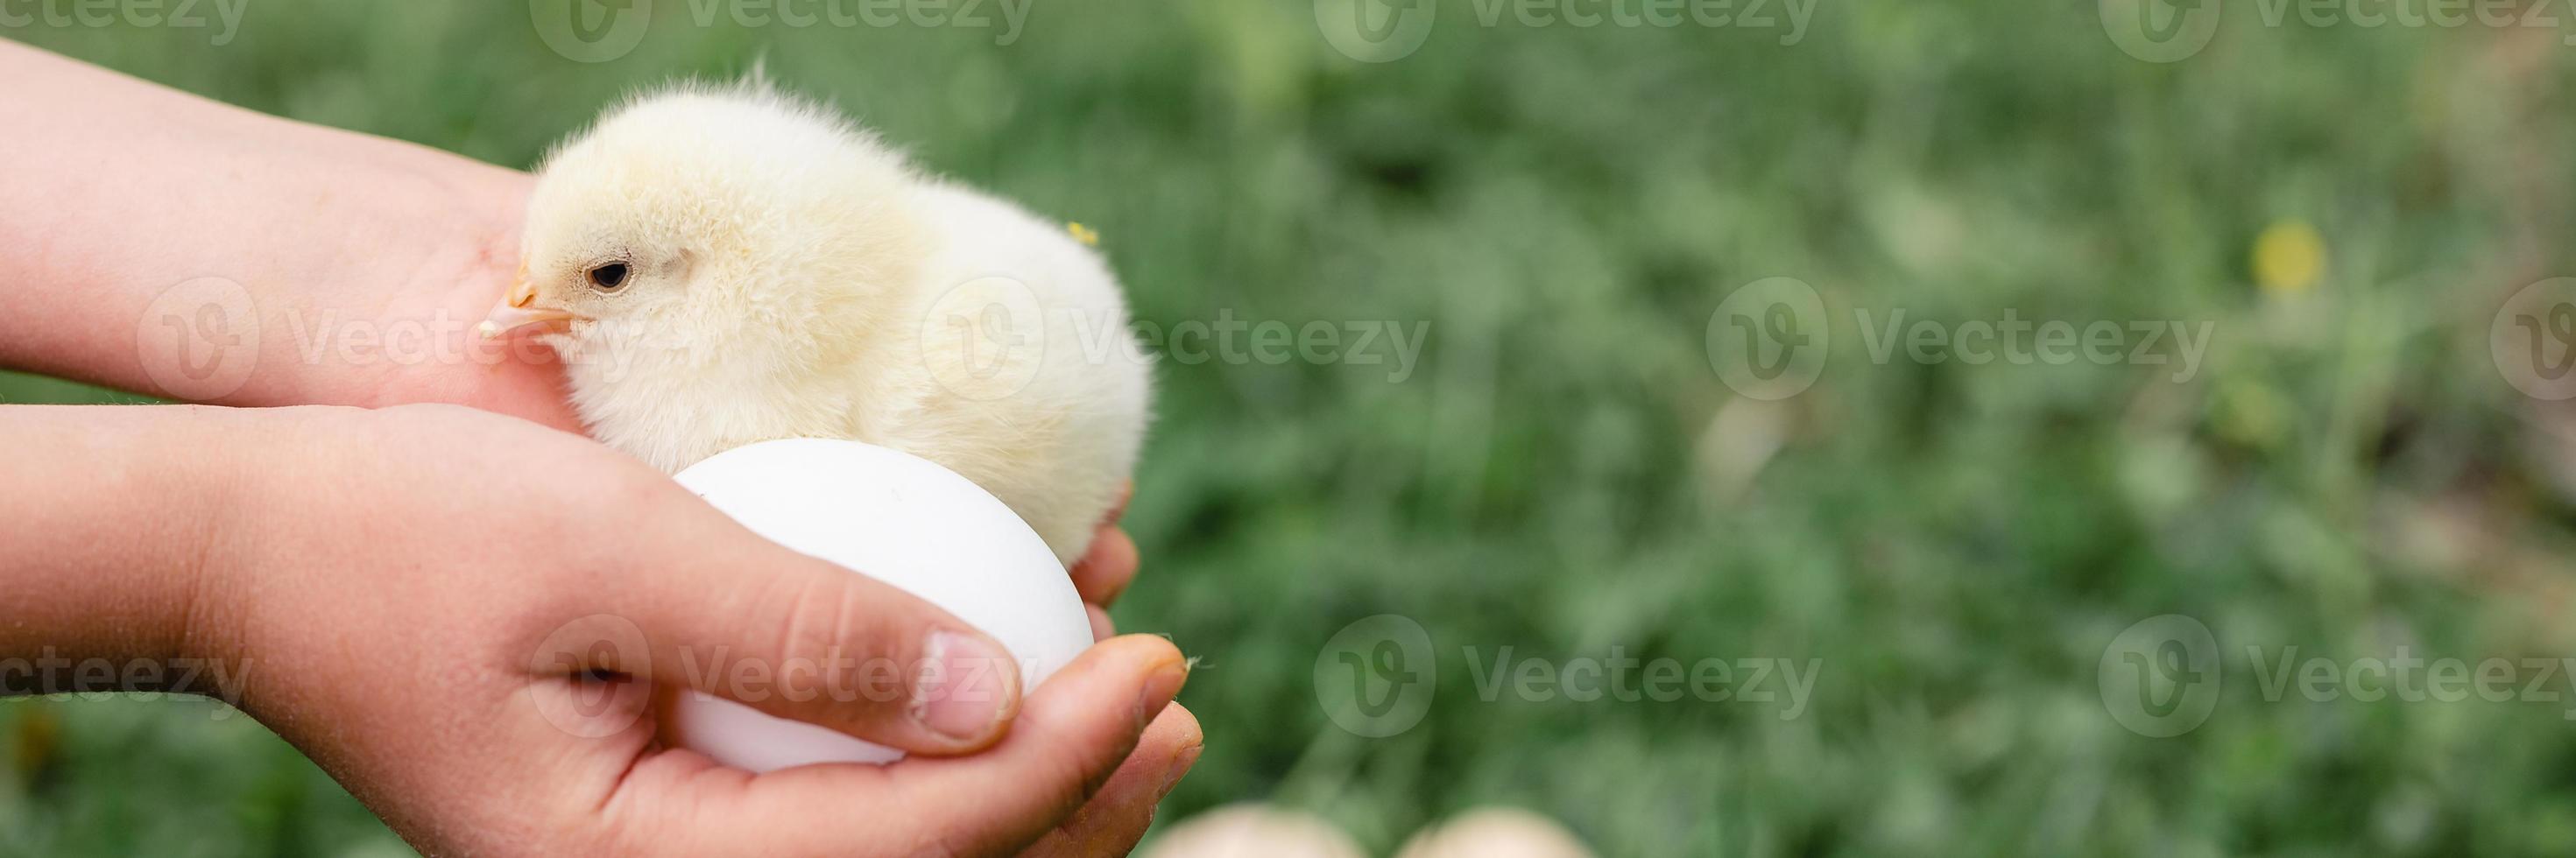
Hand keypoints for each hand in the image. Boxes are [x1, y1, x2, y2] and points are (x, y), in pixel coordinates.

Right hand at [180, 405, 1200, 855]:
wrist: (259, 554)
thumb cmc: (408, 530)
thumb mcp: (614, 550)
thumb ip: (801, 624)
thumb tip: (995, 687)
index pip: (911, 845)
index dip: (1060, 756)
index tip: (1158, 654)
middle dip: (1076, 805)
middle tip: (1175, 692)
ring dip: (1029, 793)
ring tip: (1133, 701)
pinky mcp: (667, 820)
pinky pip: (838, 816)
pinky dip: (939, 759)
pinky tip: (1005, 677)